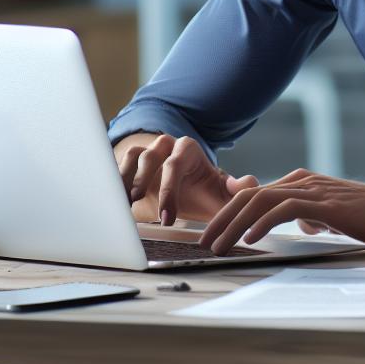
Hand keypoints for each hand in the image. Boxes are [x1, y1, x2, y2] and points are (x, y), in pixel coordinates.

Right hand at [116, 134, 257, 224]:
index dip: (169, 191)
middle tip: (139, 203)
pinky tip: (113, 202)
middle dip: (144, 181)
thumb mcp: (219, 192)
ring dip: (125, 178)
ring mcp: (146, 151)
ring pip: (132, 156)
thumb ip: (235, 190)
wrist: (183, 187)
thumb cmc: (201, 189)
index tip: (167, 218)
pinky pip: (117, 164)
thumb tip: (251, 184)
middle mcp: (165, 145)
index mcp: (187, 149)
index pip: (175, 165)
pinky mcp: (130, 161)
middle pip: (151, 156)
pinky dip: (113, 180)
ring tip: (123, 202)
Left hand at [197, 168, 364, 254]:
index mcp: (299, 183)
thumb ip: (311, 213)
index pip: (253, 195)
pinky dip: (264, 222)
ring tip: (218, 244)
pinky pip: (285, 208)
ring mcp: (312, 190)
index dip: (227, 213)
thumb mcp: (331, 213)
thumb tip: (300, 223)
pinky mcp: (324, 203)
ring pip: (261, 200)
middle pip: (249, 195)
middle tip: (202, 242)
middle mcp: (301, 181)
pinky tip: (252, 238)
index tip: (210, 234)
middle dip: (221, 218)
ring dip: (235, 223)